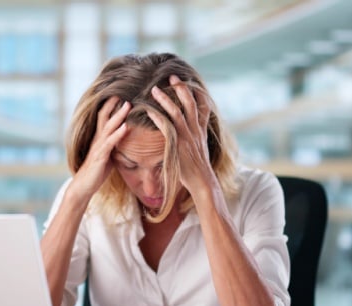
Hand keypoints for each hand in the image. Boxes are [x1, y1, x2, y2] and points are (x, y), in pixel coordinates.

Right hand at [70, 96, 130, 200]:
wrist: (83, 186)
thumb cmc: (96, 172)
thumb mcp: (108, 156)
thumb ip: (115, 146)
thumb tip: (125, 139)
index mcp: (100, 139)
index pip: (104, 118)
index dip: (111, 106)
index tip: (121, 95)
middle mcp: (98, 140)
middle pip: (105, 117)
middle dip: (114, 105)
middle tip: (124, 92)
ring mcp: (99, 147)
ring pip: (108, 127)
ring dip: (118, 115)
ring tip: (128, 105)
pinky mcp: (101, 157)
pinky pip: (110, 143)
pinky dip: (118, 134)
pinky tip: (126, 127)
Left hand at [149, 75, 217, 198]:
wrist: (202, 182)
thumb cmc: (198, 171)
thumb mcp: (199, 152)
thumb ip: (194, 141)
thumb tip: (189, 138)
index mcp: (202, 131)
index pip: (204, 107)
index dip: (198, 94)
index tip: (192, 82)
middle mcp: (196, 130)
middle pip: (191, 103)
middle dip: (182, 88)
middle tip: (173, 76)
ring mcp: (188, 136)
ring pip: (177, 112)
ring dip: (165, 99)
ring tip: (154, 89)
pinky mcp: (178, 144)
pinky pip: (166, 126)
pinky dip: (156, 116)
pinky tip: (148, 110)